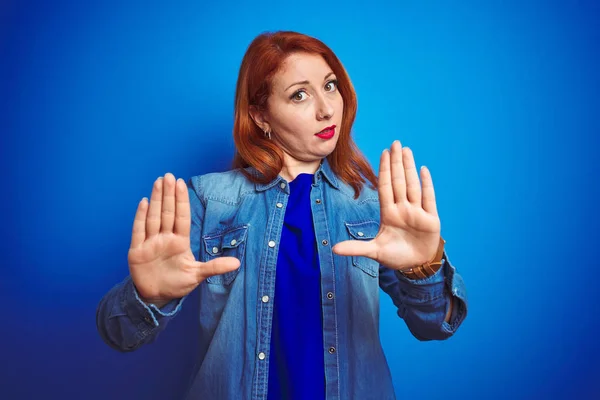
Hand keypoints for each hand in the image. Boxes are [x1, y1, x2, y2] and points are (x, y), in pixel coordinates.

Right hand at [127, 173, 239, 305]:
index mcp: (180, 242)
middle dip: (168, 194)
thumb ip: (214, 267)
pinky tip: (143, 202)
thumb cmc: (177, 284)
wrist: (156, 297)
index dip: (181, 200)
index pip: (181, 217)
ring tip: (158, 182)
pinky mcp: (137, 251)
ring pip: (153, 218)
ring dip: (156, 200)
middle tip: (169, 175)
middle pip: (167, 213)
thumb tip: (237, 264)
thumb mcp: (197, 275)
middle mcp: (165, 238)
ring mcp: (150, 243)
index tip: (181, 183)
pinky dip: (140, 217)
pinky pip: (138, 231)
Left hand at [332, 140, 440, 270]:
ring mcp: (417, 213)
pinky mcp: (431, 219)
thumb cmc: (396, 256)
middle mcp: (403, 209)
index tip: (383, 153)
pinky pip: (429, 198)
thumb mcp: (374, 252)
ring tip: (406, 150)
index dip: (384, 170)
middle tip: (395, 143)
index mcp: (389, 214)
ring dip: (409, 168)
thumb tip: (333, 249)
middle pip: (399, 181)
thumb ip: (356, 248)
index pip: (386, 187)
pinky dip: (426, 184)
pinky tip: (423, 169)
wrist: (416, 266)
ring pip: (413, 185)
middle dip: (396, 162)